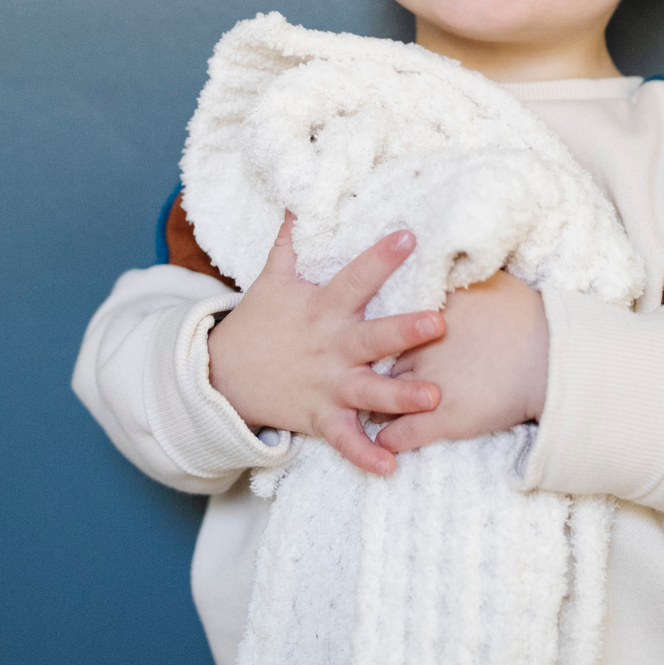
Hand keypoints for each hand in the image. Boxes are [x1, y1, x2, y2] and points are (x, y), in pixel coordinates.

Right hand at [206, 213, 445, 475]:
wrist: (223, 376)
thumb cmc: (260, 321)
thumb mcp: (272, 278)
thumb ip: (290, 240)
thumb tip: (300, 197)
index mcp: (322, 309)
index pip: (355, 278)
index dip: (380, 257)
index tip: (408, 235)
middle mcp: (330, 347)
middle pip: (372, 338)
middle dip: (405, 331)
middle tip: (440, 323)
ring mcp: (327, 385)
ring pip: (369, 392)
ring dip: (399, 397)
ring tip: (432, 398)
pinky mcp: (320, 418)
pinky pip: (345, 441)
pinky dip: (365, 455)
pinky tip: (390, 467)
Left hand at [375, 271, 547, 452]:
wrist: (549, 356)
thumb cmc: (526, 316)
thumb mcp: (486, 282)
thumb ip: (457, 276)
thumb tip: (448, 258)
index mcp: (426, 316)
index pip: (386, 326)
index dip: (382, 337)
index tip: (374, 343)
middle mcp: (419, 350)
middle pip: (377, 364)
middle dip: (371, 371)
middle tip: (365, 379)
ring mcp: (426, 386)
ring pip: (381, 401)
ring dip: (375, 407)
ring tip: (369, 412)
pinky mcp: (442, 420)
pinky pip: (400, 435)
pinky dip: (389, 440)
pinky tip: (384, 444)